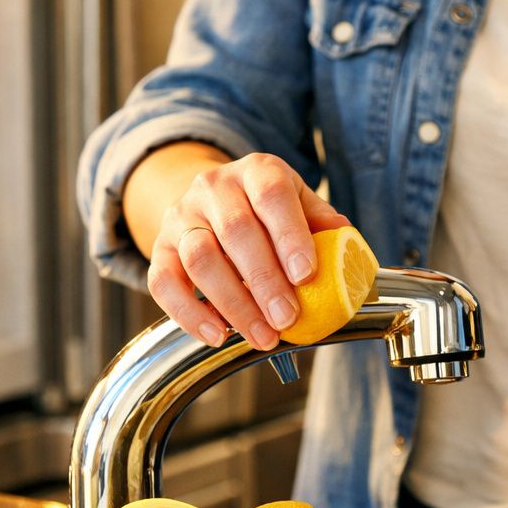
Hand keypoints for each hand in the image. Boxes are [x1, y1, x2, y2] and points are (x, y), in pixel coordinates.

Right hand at [146, 153, 349, 349]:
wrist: (210, 202)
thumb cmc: (264, 210)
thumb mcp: (297, 203)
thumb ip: (321, 223)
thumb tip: (349, 248)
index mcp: (257, 171)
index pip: (272, 196)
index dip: (290, 236)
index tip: (307, 275)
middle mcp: (214, 188)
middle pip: (235, 231)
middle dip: (264, 281)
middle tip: (287, 319)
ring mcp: (182, 217)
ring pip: (200, 258)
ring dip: (234, 304)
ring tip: (262, 336)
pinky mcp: (159, 248)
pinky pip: (163, 282)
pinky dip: (189, 314)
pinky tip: (217, 335)